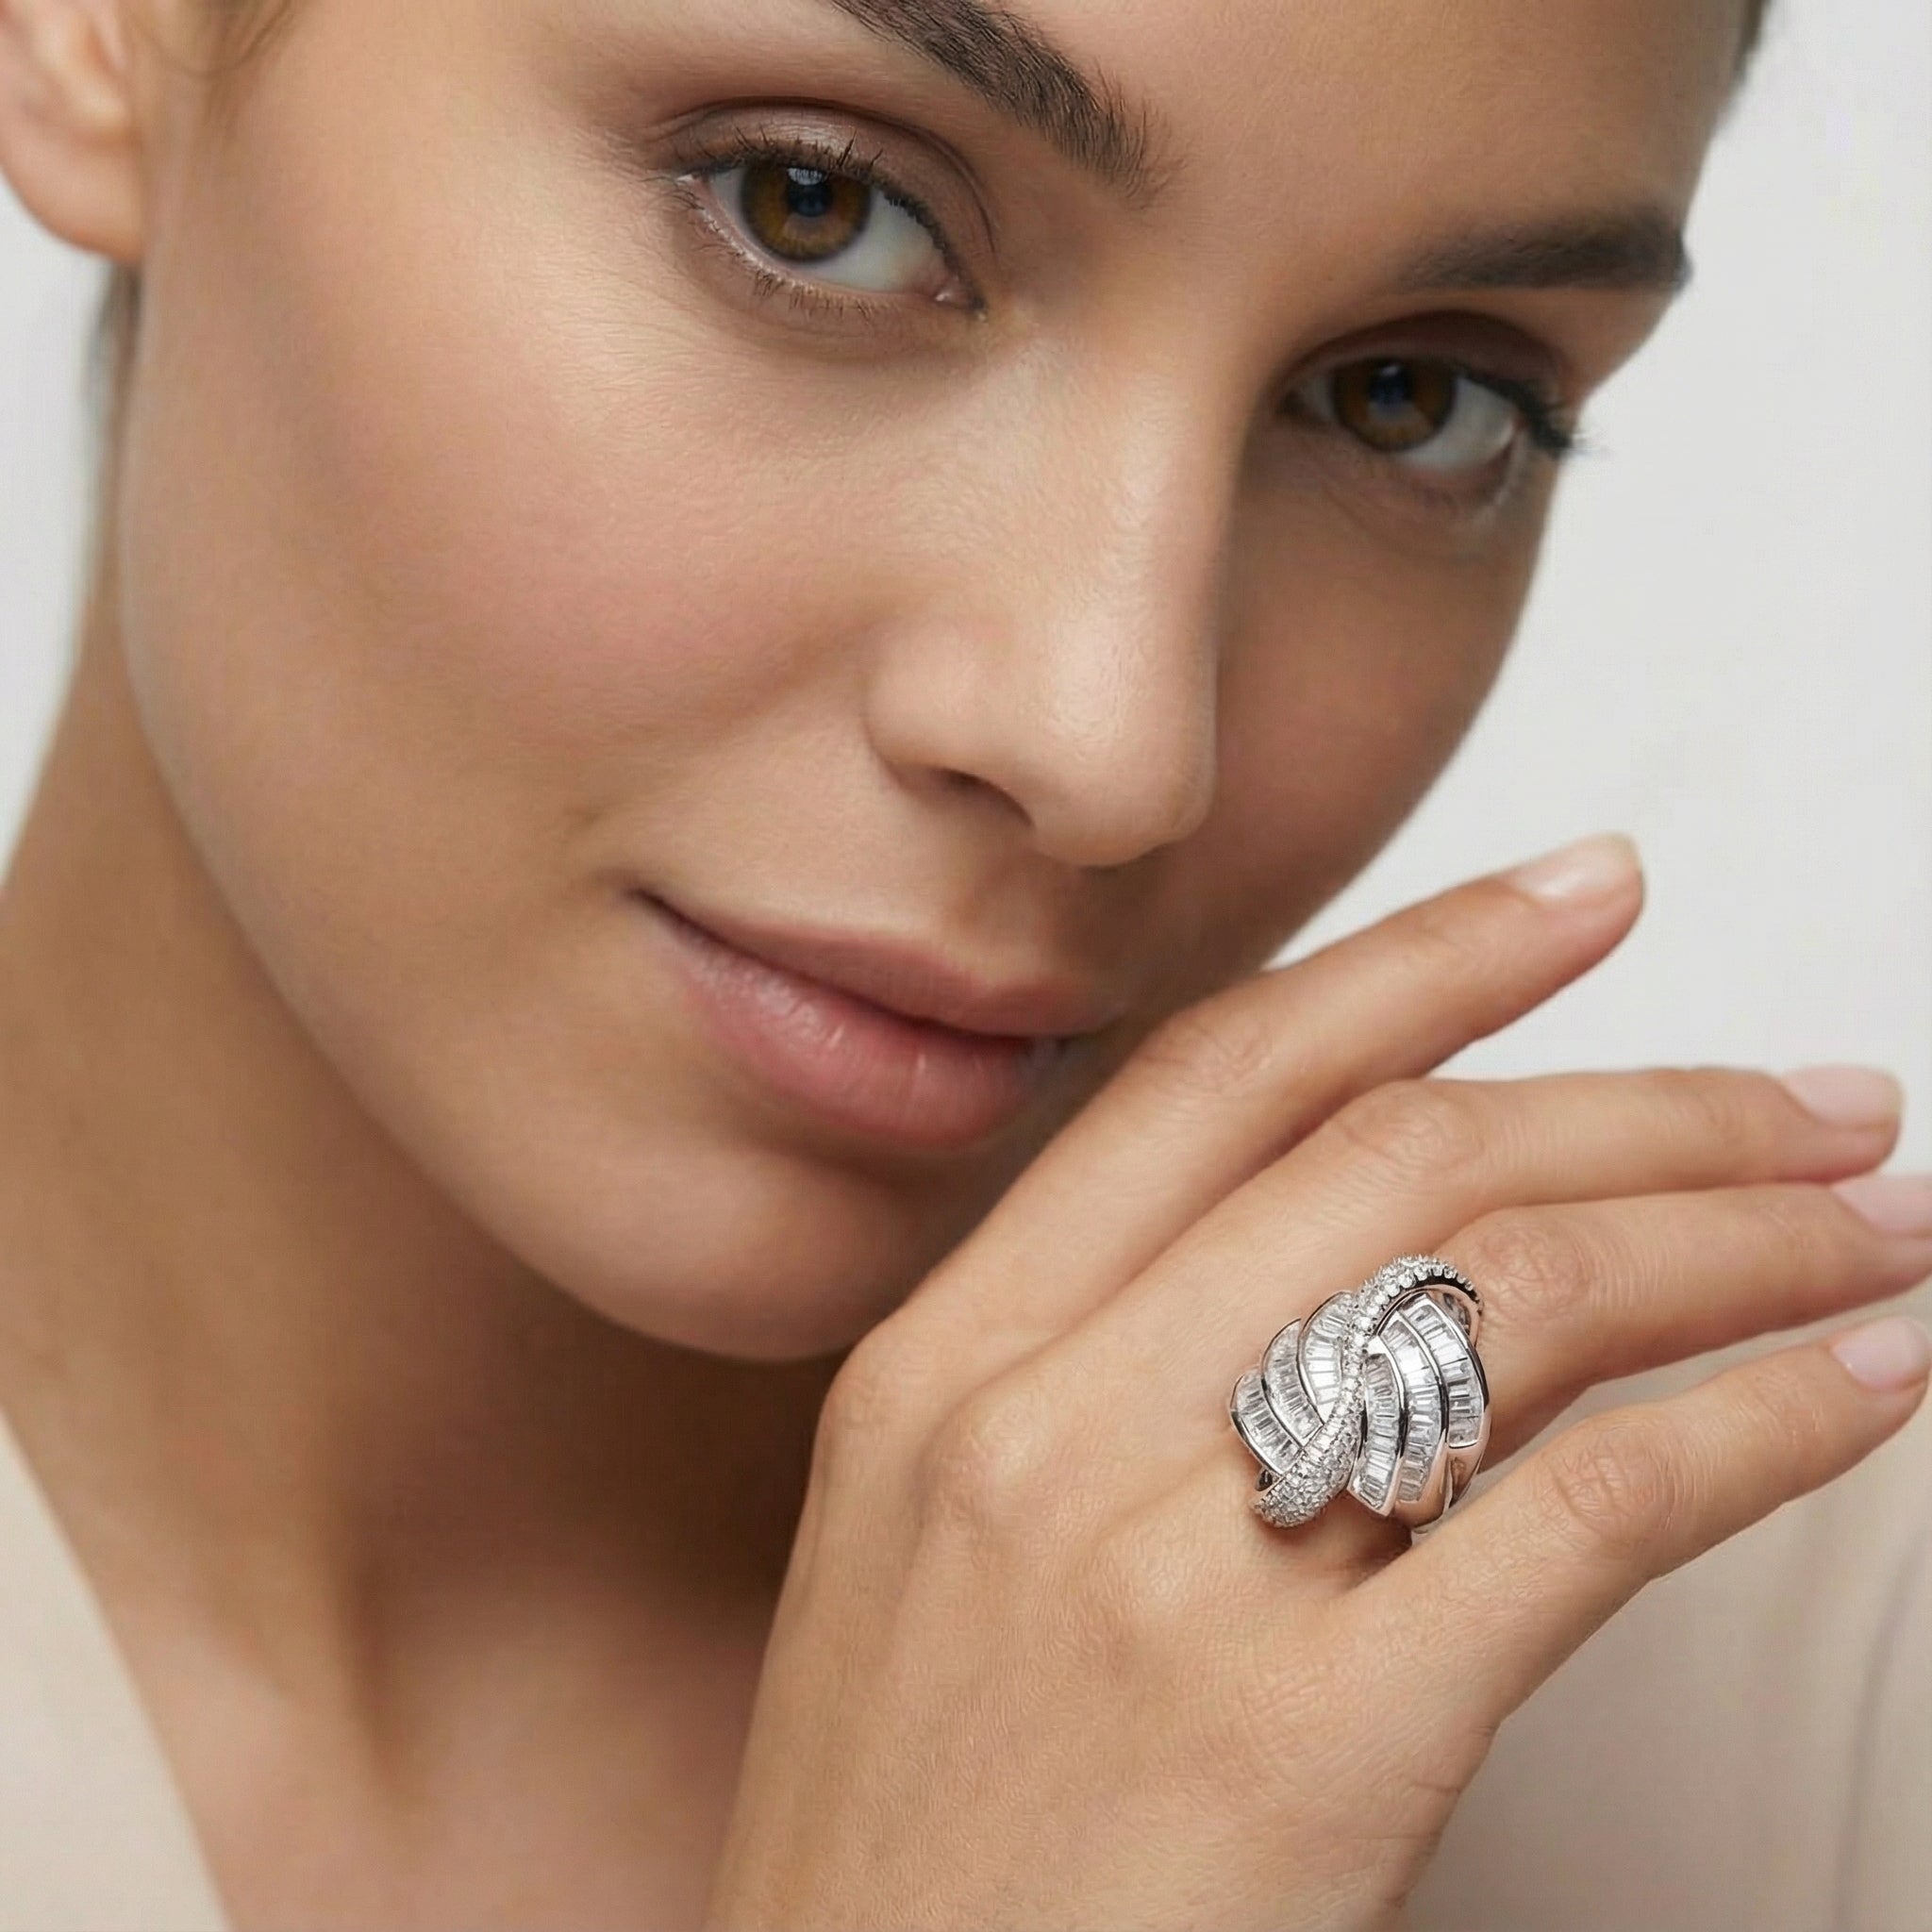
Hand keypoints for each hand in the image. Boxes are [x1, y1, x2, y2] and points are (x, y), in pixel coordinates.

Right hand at [702, 837, 1930, 1931]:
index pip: (1216, 1077)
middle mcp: (1037, 1424)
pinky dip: (1759, 1429)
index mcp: (942, 1360)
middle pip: (1398, 1158)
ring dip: (1733, 1235)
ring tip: (1872, 1223)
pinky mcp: (1299, 1747)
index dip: (1421, 957)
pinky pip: (1586, 1517)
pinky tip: (1861, 1393)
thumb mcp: (937, 1552)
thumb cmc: (921, 1837)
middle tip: (1819, 1101)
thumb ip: (1097, 1376)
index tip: (1586, 893)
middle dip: (1650, 1097)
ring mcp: (1158, 1577)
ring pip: (1506, 1298)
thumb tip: (1354, 1249)